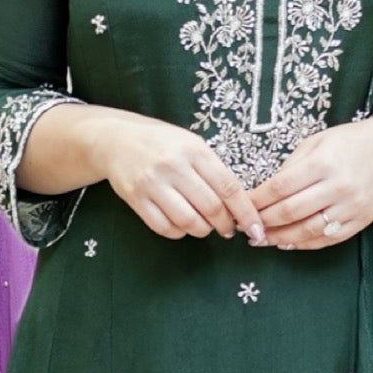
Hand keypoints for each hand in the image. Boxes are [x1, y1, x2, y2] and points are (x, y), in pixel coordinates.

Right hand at [89, 109, 266, 242]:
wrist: (117, 139)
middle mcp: (174, 165)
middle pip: (211, 208)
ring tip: (204, 226)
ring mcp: (152, 183)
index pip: (229, 187)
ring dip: (202, 230)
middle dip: (225, 225)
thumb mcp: (191, 145)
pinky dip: (178, 232)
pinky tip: (181, 225)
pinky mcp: (135, 198)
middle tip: (228, 229)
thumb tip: (238, 206)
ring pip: (188, 221)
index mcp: (194, 150)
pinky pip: (164, 227)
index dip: (246, 212)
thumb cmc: (162, 143)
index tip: (256, 228)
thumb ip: (213, 171)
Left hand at [249, 116, 372, 249]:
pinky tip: (288, 244)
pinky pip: (328, 239)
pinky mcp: (360, 221)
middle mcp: (337, 187)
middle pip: (291, 212)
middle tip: (247, 227)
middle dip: (264, 222)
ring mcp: (350, 207)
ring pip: (308, 230)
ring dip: (281, 238)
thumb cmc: (349, 142)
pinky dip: (305, 244)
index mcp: (323, 163)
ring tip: (263, 239)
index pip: (280, 187)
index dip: (257, 200)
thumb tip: (266, 190)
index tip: (242, 206)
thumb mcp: (316, 142)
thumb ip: (291, 166)